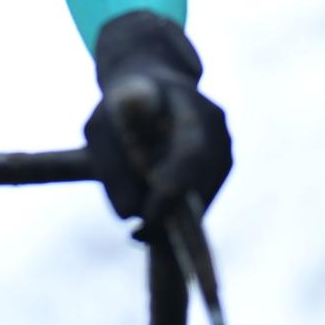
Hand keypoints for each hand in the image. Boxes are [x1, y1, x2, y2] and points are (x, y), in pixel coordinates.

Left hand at [82, 11, 231, 225]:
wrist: (150, 90)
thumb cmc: (120, 111)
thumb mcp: (100, 130)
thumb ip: (112, 166)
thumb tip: (130, 214)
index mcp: (182, 98)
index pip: (188, 149)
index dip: (172, 187)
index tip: (145, 218)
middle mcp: (213, 118)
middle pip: (201, 176)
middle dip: (170, 210)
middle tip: (139, 235)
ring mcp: (225, 140)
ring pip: (204, 192)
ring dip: (173, 215)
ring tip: (142, 226)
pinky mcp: (224, 162)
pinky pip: (205, 196)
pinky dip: (181, 212)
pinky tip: (156, 211)